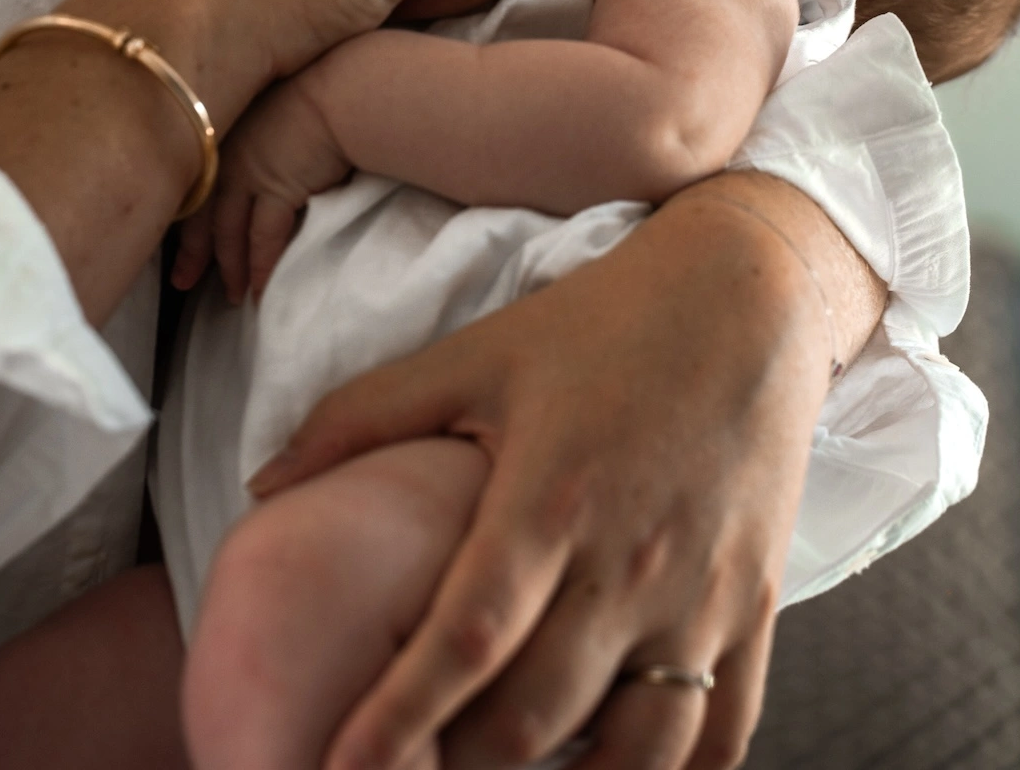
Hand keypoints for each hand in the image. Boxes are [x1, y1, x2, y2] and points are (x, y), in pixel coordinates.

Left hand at [174, 72, 350, 300]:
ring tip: (234, 295)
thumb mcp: (278, 108)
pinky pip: (263, 238)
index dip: (186, 216)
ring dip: (231, 267)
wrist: (344, 88)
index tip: (179, 242)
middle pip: (203, 213)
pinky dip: (261, 267)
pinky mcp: (277, 190)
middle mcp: (229, 155)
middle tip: (184, 281)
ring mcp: (249, 173)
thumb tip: (270, 156)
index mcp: (226, 132)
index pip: (198, 183)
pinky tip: (261, 289)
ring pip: (229, 231)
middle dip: (193, 252)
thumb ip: (264, 135)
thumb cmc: (321, 88)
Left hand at [248, 176, 865, 769]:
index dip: (401, 714)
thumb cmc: (603, 323)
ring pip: (635, 750)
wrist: (748, 296)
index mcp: (550, 496)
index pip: (467, 637)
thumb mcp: (478, 352)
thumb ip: (364, 414)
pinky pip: (722, 733)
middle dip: (460, 766)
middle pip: (537, 715)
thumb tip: (263, 480)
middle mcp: (629, 561)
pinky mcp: (755, 608)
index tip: (344, 767)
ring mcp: (701, 595)